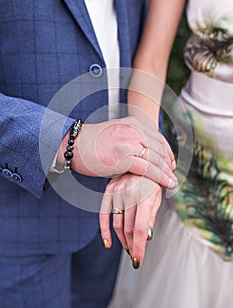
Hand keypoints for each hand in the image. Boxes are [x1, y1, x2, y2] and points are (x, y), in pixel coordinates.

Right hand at [58, 116, 176, 188]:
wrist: (75, 145)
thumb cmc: (93, 142)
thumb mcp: (117, 132)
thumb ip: (132, 138)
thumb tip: (144, 150)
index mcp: (134, 123)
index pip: (158, 138)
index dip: (168, 152)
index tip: (171, 163)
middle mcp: (134, 130)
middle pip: (159, 149)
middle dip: (169, 164)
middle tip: (174, 175)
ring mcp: (130, 143)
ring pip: (156, 159)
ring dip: (167, 172)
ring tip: (174, 182)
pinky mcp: (124, 157)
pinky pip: (148, 169)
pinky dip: (160, 177)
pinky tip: (168, 184)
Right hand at [99, 173, 161, 267]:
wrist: (142, 157)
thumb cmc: (153, 179)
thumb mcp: (157, 196)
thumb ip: (150, 217)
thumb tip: (147, 238)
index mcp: (144, 196)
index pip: (140, 228)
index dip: (139, 247)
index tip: (138, 260)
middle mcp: (129, 194)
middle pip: (128, 228)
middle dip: (132, 246)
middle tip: (135, 256)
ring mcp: (117, 192)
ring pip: (116, 224)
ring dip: (122, 239)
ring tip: (127, 248)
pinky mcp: (109, 190)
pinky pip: (103, 214)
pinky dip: (104, 230)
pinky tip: (108, 242)